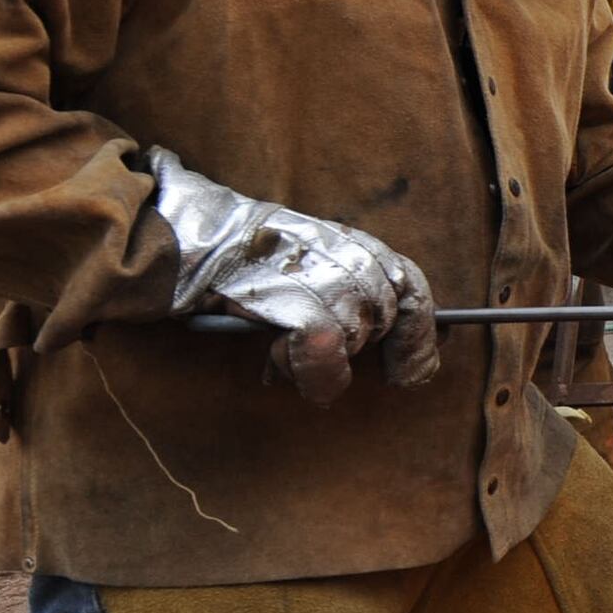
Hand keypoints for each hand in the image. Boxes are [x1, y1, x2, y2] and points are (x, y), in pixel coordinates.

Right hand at [148, 145, 438, 403]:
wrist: (193, 240)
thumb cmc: (248, 261)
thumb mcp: (312, 266)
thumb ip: (354, 294)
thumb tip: (400, 356)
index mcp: (361, 245)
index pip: (414, 290)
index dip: (418, 336)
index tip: (408, 372)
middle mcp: (355, 257)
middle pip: (382, 324)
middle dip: (352, 349)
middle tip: (309, 352)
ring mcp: (332, 277)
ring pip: (352, 342)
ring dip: (317, 360)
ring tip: (278, 349)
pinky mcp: (302, 300)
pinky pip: (326, 352)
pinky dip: (307, 368)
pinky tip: (276, 360)